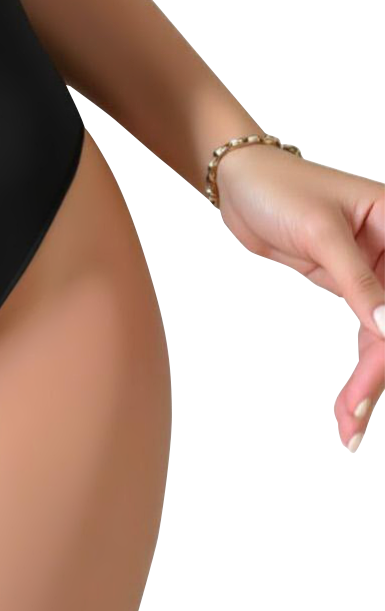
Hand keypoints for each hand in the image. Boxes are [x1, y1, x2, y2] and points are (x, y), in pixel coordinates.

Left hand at [215, 143, 384, 450]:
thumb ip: (358, 279)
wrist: (239, 180)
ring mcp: (376, 272)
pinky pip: (369, 335)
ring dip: (370, 383)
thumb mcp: (319, 231)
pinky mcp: (352, 287)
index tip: (379, 373)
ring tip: (348, 429)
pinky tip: (349, 405)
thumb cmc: (279, 187)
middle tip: (353, 419)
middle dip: (379, 373)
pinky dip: (360, 370)